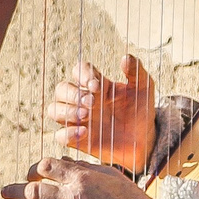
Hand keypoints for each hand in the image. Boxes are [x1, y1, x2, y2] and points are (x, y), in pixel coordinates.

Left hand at [0, 158, 156, 198]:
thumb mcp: (108, 173)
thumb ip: (82, 167)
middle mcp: (73, 197)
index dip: (34, 169)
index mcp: (81, 177)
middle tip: (3, 191)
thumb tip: (60, 161)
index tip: (31, 174)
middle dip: (14, 190)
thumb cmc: (128, 196)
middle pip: (34, 191)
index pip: (46, 167)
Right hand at [44, 55, 156, 173]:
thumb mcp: (144, 88)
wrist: (144, 140)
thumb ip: (136, 71)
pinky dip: (67, 133)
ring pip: (54, 109)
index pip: (79, 70)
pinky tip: (84, 132)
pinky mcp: (77, 139)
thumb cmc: (141, 110)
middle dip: (73, 94)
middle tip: (92, 102)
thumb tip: (125, 58)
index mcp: (96, 84)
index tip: (97, 85)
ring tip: (86, 115)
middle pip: (61, 89)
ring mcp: (77, 119)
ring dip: (66, 111)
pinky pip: (59, 135)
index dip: (83, 74)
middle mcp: (82, 99)